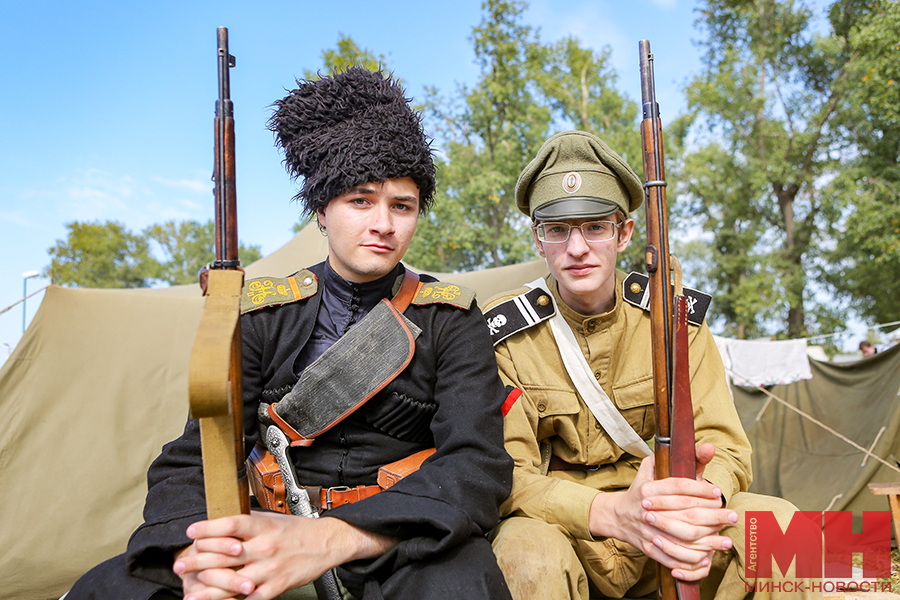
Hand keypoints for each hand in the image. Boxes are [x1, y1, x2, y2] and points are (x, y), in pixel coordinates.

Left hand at [173, 511, 397, 599]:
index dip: (208, 528)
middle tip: (180, 565)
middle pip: (226, 553)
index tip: (190, 532)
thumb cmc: (298, 530)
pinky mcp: (277, 586)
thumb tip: (222, 522)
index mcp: (263, 526)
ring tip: (190, 594)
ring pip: (234, 581)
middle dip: (198, 561)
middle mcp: (265, 546)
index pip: (231, 524)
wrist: (327, 542)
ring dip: (209, 590)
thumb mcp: (273, 519)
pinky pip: (250, 599)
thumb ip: (249, 522)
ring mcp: (270, 568)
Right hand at [588, 444, 736, 580]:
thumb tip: (709, 447)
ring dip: (707, 542)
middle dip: (712, 516)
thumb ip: (682, 459)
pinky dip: (689, 560)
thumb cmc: (642, 489)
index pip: (678, 487)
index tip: (718, 492)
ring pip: (681, 538)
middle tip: (732, 516)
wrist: (618, 515)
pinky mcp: (648, 548)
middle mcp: (647, 510)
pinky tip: (707, 558)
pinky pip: (672, 557)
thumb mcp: (654, 469)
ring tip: (726, 541)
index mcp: (647, 489)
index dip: (700, 489)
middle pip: (685, 514)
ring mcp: (647, 530)